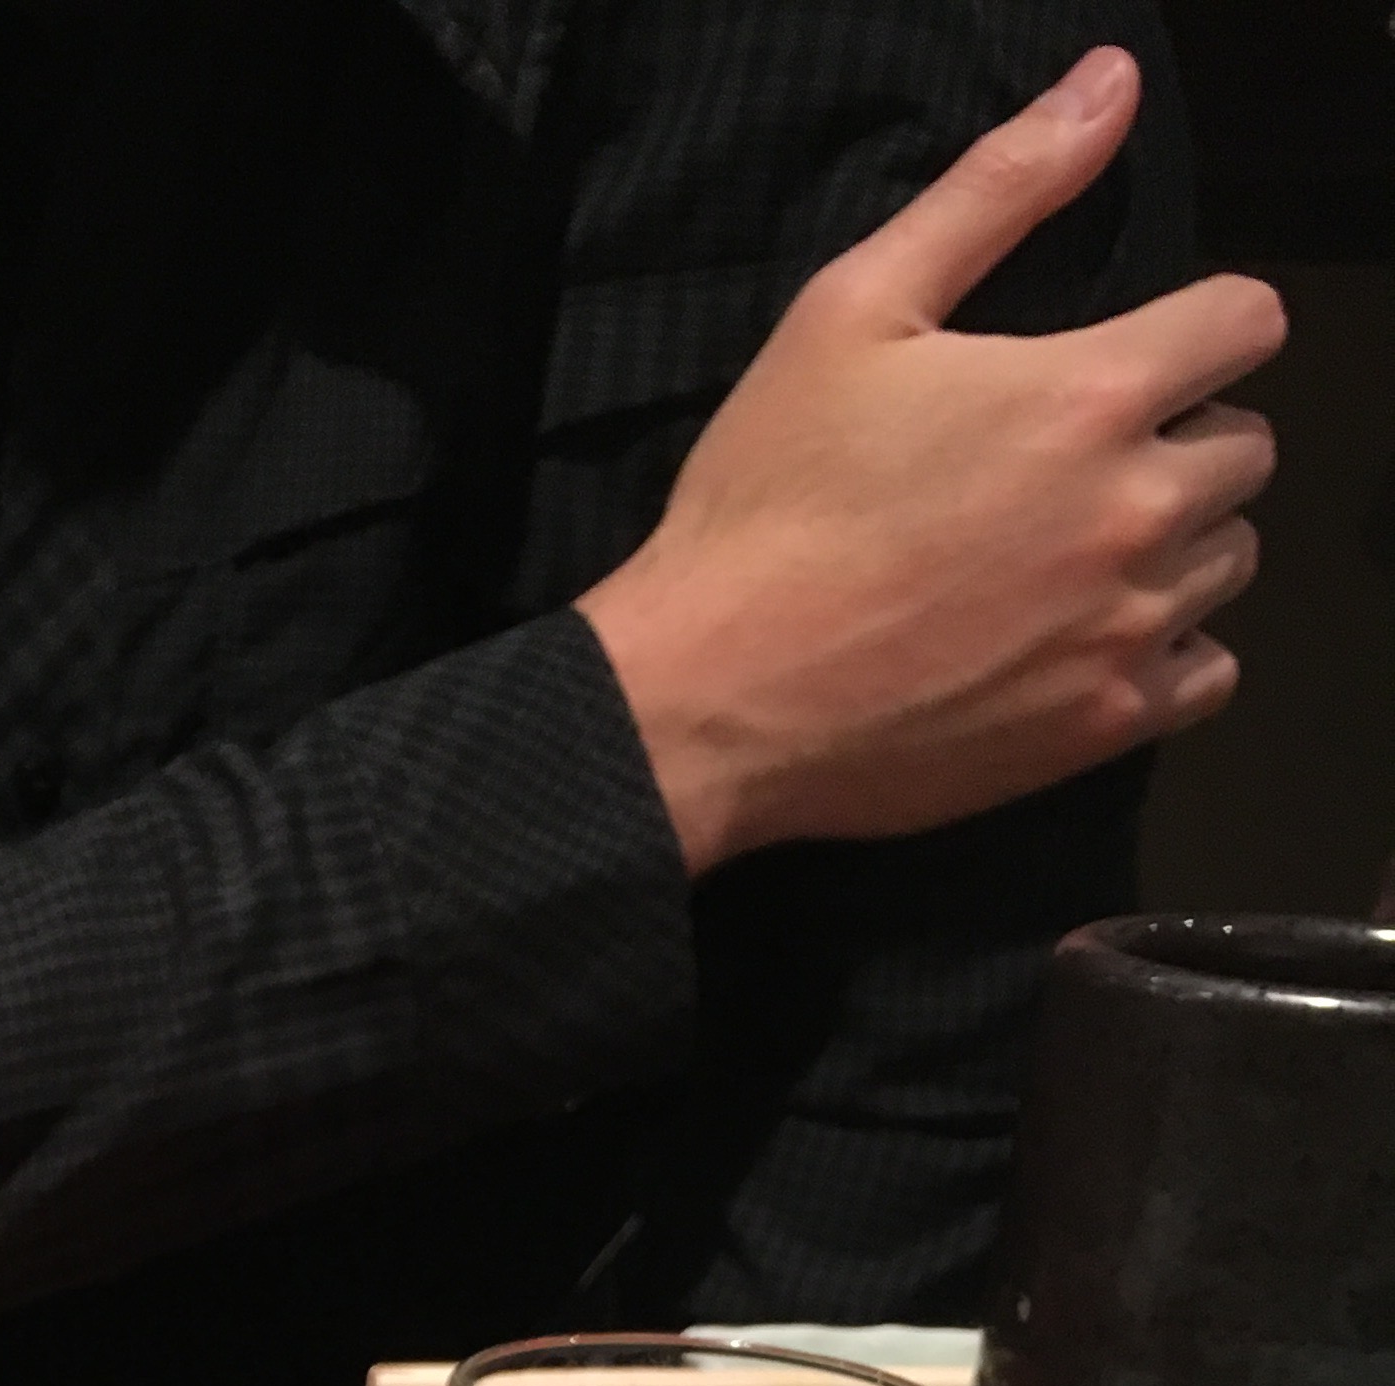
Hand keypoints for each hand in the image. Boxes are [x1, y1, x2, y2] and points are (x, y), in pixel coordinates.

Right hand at [578, 45, 1283, 872]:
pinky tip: (1086, 638)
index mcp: (1091, 392)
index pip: (1248, 321)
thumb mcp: (855, 310)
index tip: (1143, 353)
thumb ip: (998, 189)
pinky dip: (1168, 651)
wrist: (711, 695)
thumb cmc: (770, 501)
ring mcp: (1125, 627)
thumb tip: (1105, 87)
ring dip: (1177, 543)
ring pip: (1231, 557)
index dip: (1199, 326)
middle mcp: (1136, 509)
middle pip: (1248, 445)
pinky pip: (1208, 672)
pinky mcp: (1099, 725)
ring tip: (1075, 554)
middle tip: (1079, 464)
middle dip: (1182, 438)